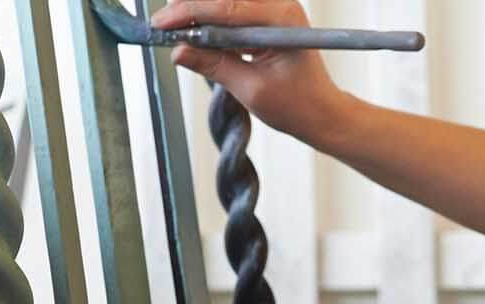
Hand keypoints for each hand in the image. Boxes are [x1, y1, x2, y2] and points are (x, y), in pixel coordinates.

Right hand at [152, 0, 358, 141]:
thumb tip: (178, 51)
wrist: (322, 111)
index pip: (226, 7)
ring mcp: (274, 8)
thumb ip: (214, 66)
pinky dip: (210, 19)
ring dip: (198, 12)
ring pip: (224, 2)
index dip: (189, 13)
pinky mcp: (266, 17)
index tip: (161, 24)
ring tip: (175, 31)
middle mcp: (280, 5)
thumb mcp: (251, 89)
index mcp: (282, 19)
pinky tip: (193, 32)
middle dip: (190, 7)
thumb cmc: (298, 104)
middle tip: (163, 26)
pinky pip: (231, 10)